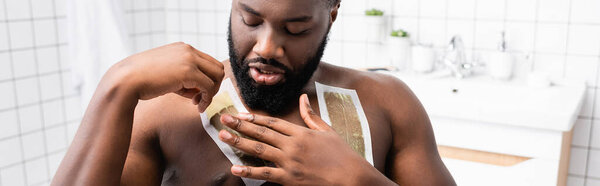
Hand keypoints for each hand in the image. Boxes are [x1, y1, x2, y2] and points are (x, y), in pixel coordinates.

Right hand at [107, 42, 223, 110]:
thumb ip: (182, 77)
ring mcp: (189, 59)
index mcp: (182, 48)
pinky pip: (210, 86)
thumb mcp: (165, 73)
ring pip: (218, 75)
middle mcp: (188, 50)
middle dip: (213, 85)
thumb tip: (197, 91)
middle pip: (217, 67)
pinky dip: (208, 99)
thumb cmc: (141, 80)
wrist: (126, 80)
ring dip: (212, 92)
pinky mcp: (189, 72)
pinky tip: (197, 107)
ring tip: (198, 104)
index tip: (196, 93)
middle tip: (200, 99)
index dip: (206, 79)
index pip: (207, 62)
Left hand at [217, 94, 380, 184]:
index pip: (272, 123)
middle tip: (223, 119)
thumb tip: (302, 97)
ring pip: (259, 150)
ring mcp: (290, 162)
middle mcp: (292, 145)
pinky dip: (249, 172)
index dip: (254, 118)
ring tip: (223, 137)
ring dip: (239, 142)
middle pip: (261, 133)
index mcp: (301, 132)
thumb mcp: (327, 131)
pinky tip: (235, 168)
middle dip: (240, 125)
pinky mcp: (289, 179)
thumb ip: (311, 115)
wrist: (351, 177)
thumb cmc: (342, 154)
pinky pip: (265, 174)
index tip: (240, 114)